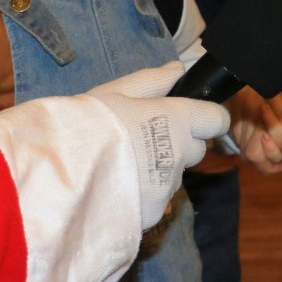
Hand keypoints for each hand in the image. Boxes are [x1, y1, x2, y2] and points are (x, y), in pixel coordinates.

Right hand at [87, 63, 231, 227]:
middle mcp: (181, 153)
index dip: (204, 118)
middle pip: (196, 149)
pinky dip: (144, 195)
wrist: (64, 174)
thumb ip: (152, 81)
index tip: (185, 119)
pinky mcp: (156, 212)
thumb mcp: (116, 91)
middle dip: (178, 146)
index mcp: (177, 119)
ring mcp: (170, 185)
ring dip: (158, 171)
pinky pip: (158, 201)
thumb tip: (177, 70)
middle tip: (142, 141)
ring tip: (121, 166)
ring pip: (174, 176)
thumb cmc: (88, 125)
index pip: (217, 119)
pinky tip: (117, 187)